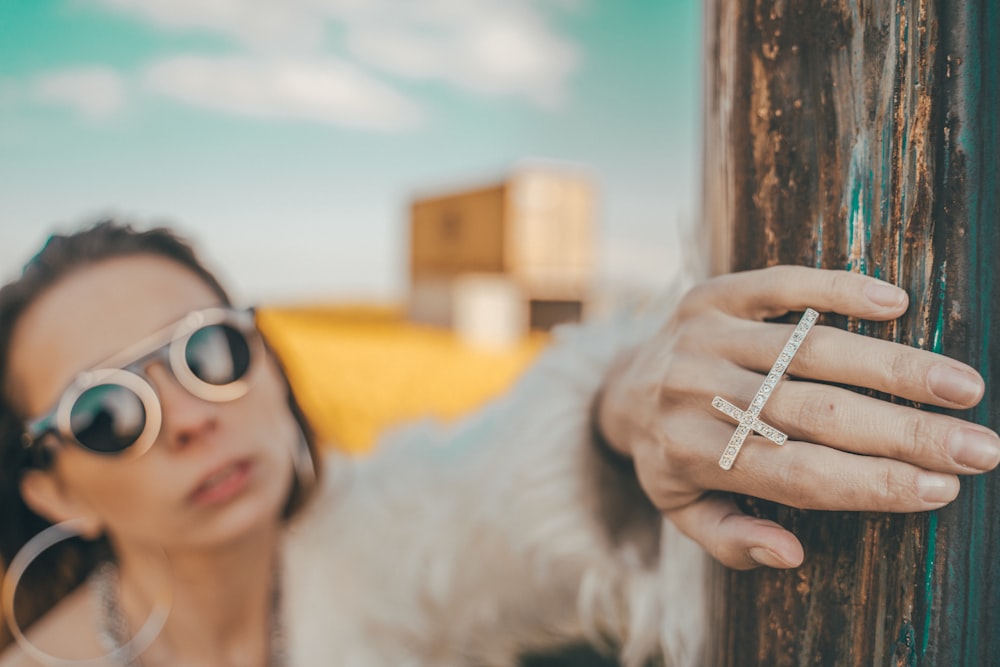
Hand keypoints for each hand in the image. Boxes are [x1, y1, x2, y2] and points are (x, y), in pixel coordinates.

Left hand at [596, 266, 996, 569]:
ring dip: (894, 367)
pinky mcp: (712, 294)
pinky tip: (896, 302)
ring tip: (962, 385)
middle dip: (906, 434)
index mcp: (696, 454)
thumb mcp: (682, 510)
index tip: (941, 489)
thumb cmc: (670, 456)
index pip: (797, 474)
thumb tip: (792, 554)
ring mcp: (705, 337)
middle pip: (816, 415)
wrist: (620, 386)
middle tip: (981, 448)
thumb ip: (729, 538)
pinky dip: (836, 290)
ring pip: (811, 352)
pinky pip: (779, 286)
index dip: (871, 484)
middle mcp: (700, 393)